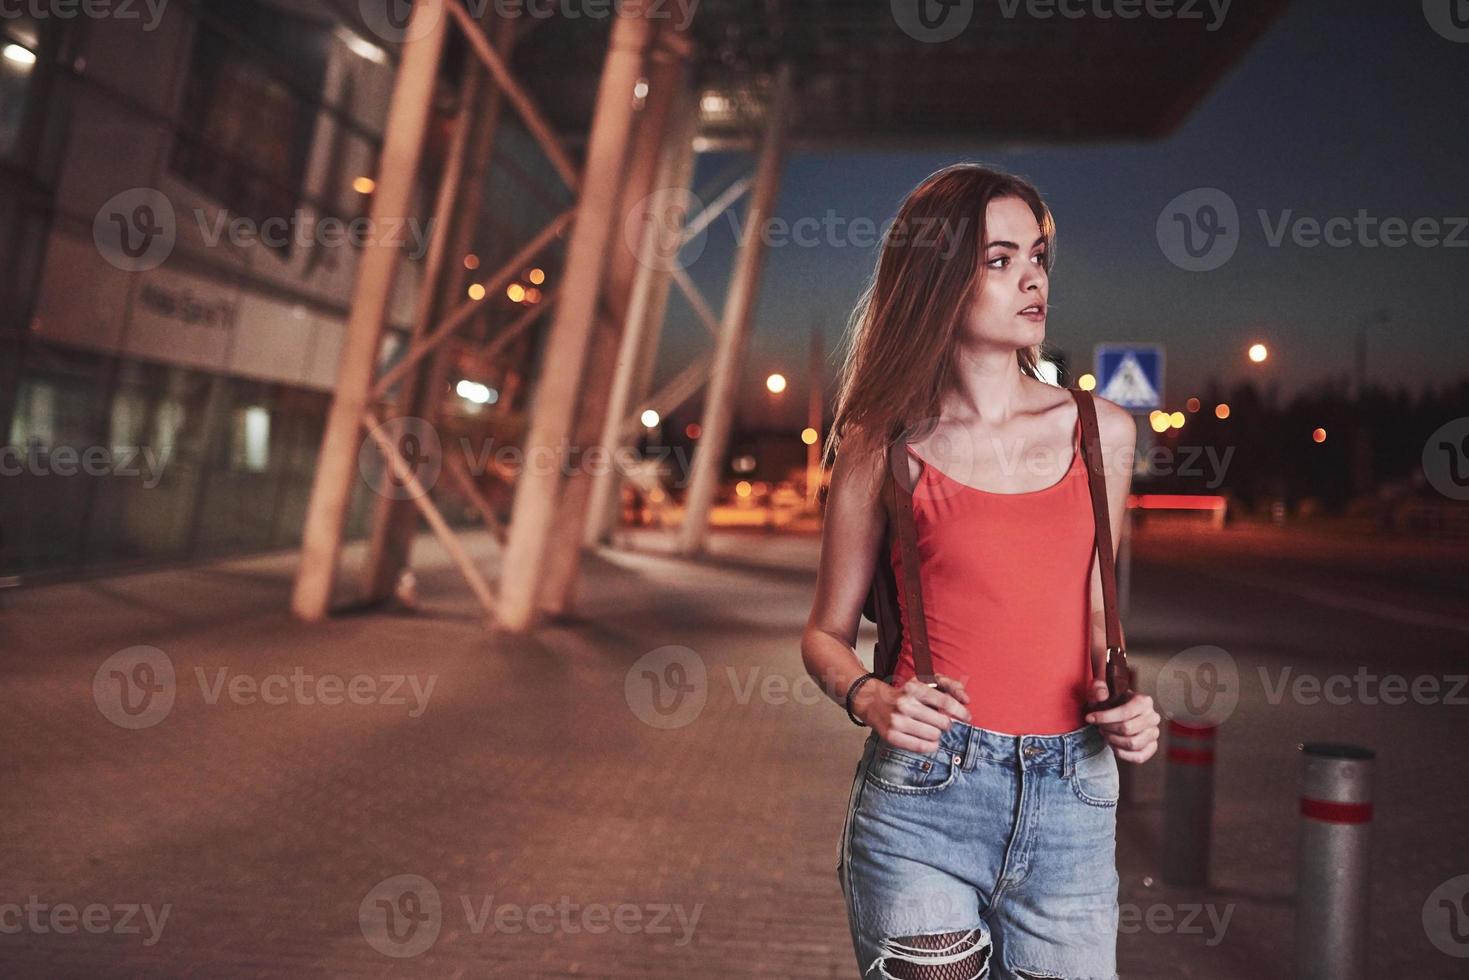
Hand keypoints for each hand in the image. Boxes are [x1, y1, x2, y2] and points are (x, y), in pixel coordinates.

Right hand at [854, 675, 971, 753]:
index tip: (966, 717)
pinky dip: (930, 746)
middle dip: (946, 724)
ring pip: (934, 736)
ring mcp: (897, 721)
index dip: (960, 711)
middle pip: (942, 722)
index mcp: (914, 688)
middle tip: (941, 722)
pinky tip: (928, 741)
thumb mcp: (925, 681)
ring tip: (930, 729)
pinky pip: (921, 747)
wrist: (873, 701)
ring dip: (937, 734)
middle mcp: (905, 704)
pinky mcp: (892, 736)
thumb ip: (949, 684)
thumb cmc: (904, 692)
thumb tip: (966, 699)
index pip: (945, 702)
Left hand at [1084, 681, 1159, 763]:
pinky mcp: (1152, 746)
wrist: (1119, 711)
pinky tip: (1113, 745)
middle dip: (1108, 729)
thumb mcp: (1100, 690)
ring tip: (1105, 734)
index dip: (1104, 717)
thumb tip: (1101, 696)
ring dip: (1113, 741)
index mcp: (1144, 701)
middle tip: (1099, 727)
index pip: (1125, 713)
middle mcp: (1152, 717)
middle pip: (1127, 729)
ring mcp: (1154, 733)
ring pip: (1133, 744)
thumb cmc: (1110, 701)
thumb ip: (1098, 688)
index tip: (1089, 718)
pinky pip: (1139, 757)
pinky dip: (1122, 754)